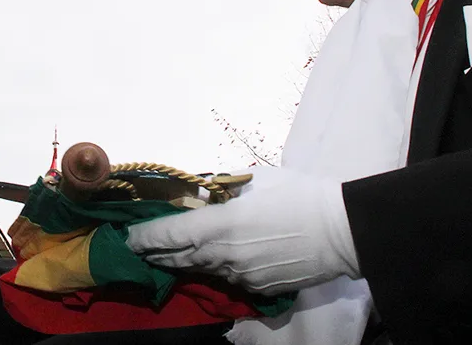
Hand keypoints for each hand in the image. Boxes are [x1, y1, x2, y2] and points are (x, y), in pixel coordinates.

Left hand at [125, 167, 359, 294]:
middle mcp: (221, 255)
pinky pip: (230, 278)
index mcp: (217, 225)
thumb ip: (223, 192)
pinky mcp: (258, 289)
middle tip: (139, 250)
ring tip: (170, 256)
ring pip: (203, 270)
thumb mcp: (256, 182)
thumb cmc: (300, 195)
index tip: (127, 237)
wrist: (343, 231)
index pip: (166, 235)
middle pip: (177, 259)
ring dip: (186, 262)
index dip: (143, 238)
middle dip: (156, 255)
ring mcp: (240, 276)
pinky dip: (218, 268)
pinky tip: (218, 260)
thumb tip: (204, 197)